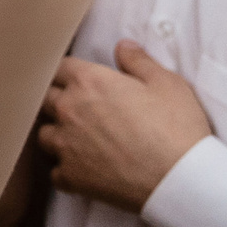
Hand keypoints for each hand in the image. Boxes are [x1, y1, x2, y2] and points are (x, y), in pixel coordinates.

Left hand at [37, 42, 211, 212]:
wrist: (182, 179)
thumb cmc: (177, 129)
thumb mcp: (166, 83)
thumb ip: (138, 61)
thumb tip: (122, 46)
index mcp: (88, 81)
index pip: (59, 67)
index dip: (68, 73)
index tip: (77, 80)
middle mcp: (69, 109)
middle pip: (45, 98)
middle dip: (58, 100)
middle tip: (80, 110)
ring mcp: (66, 145)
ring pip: (44, 135)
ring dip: (58, 134)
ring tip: (79, 140)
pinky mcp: (71, 176)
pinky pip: (55, 172)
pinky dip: (66, 170)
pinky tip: (84, 171)